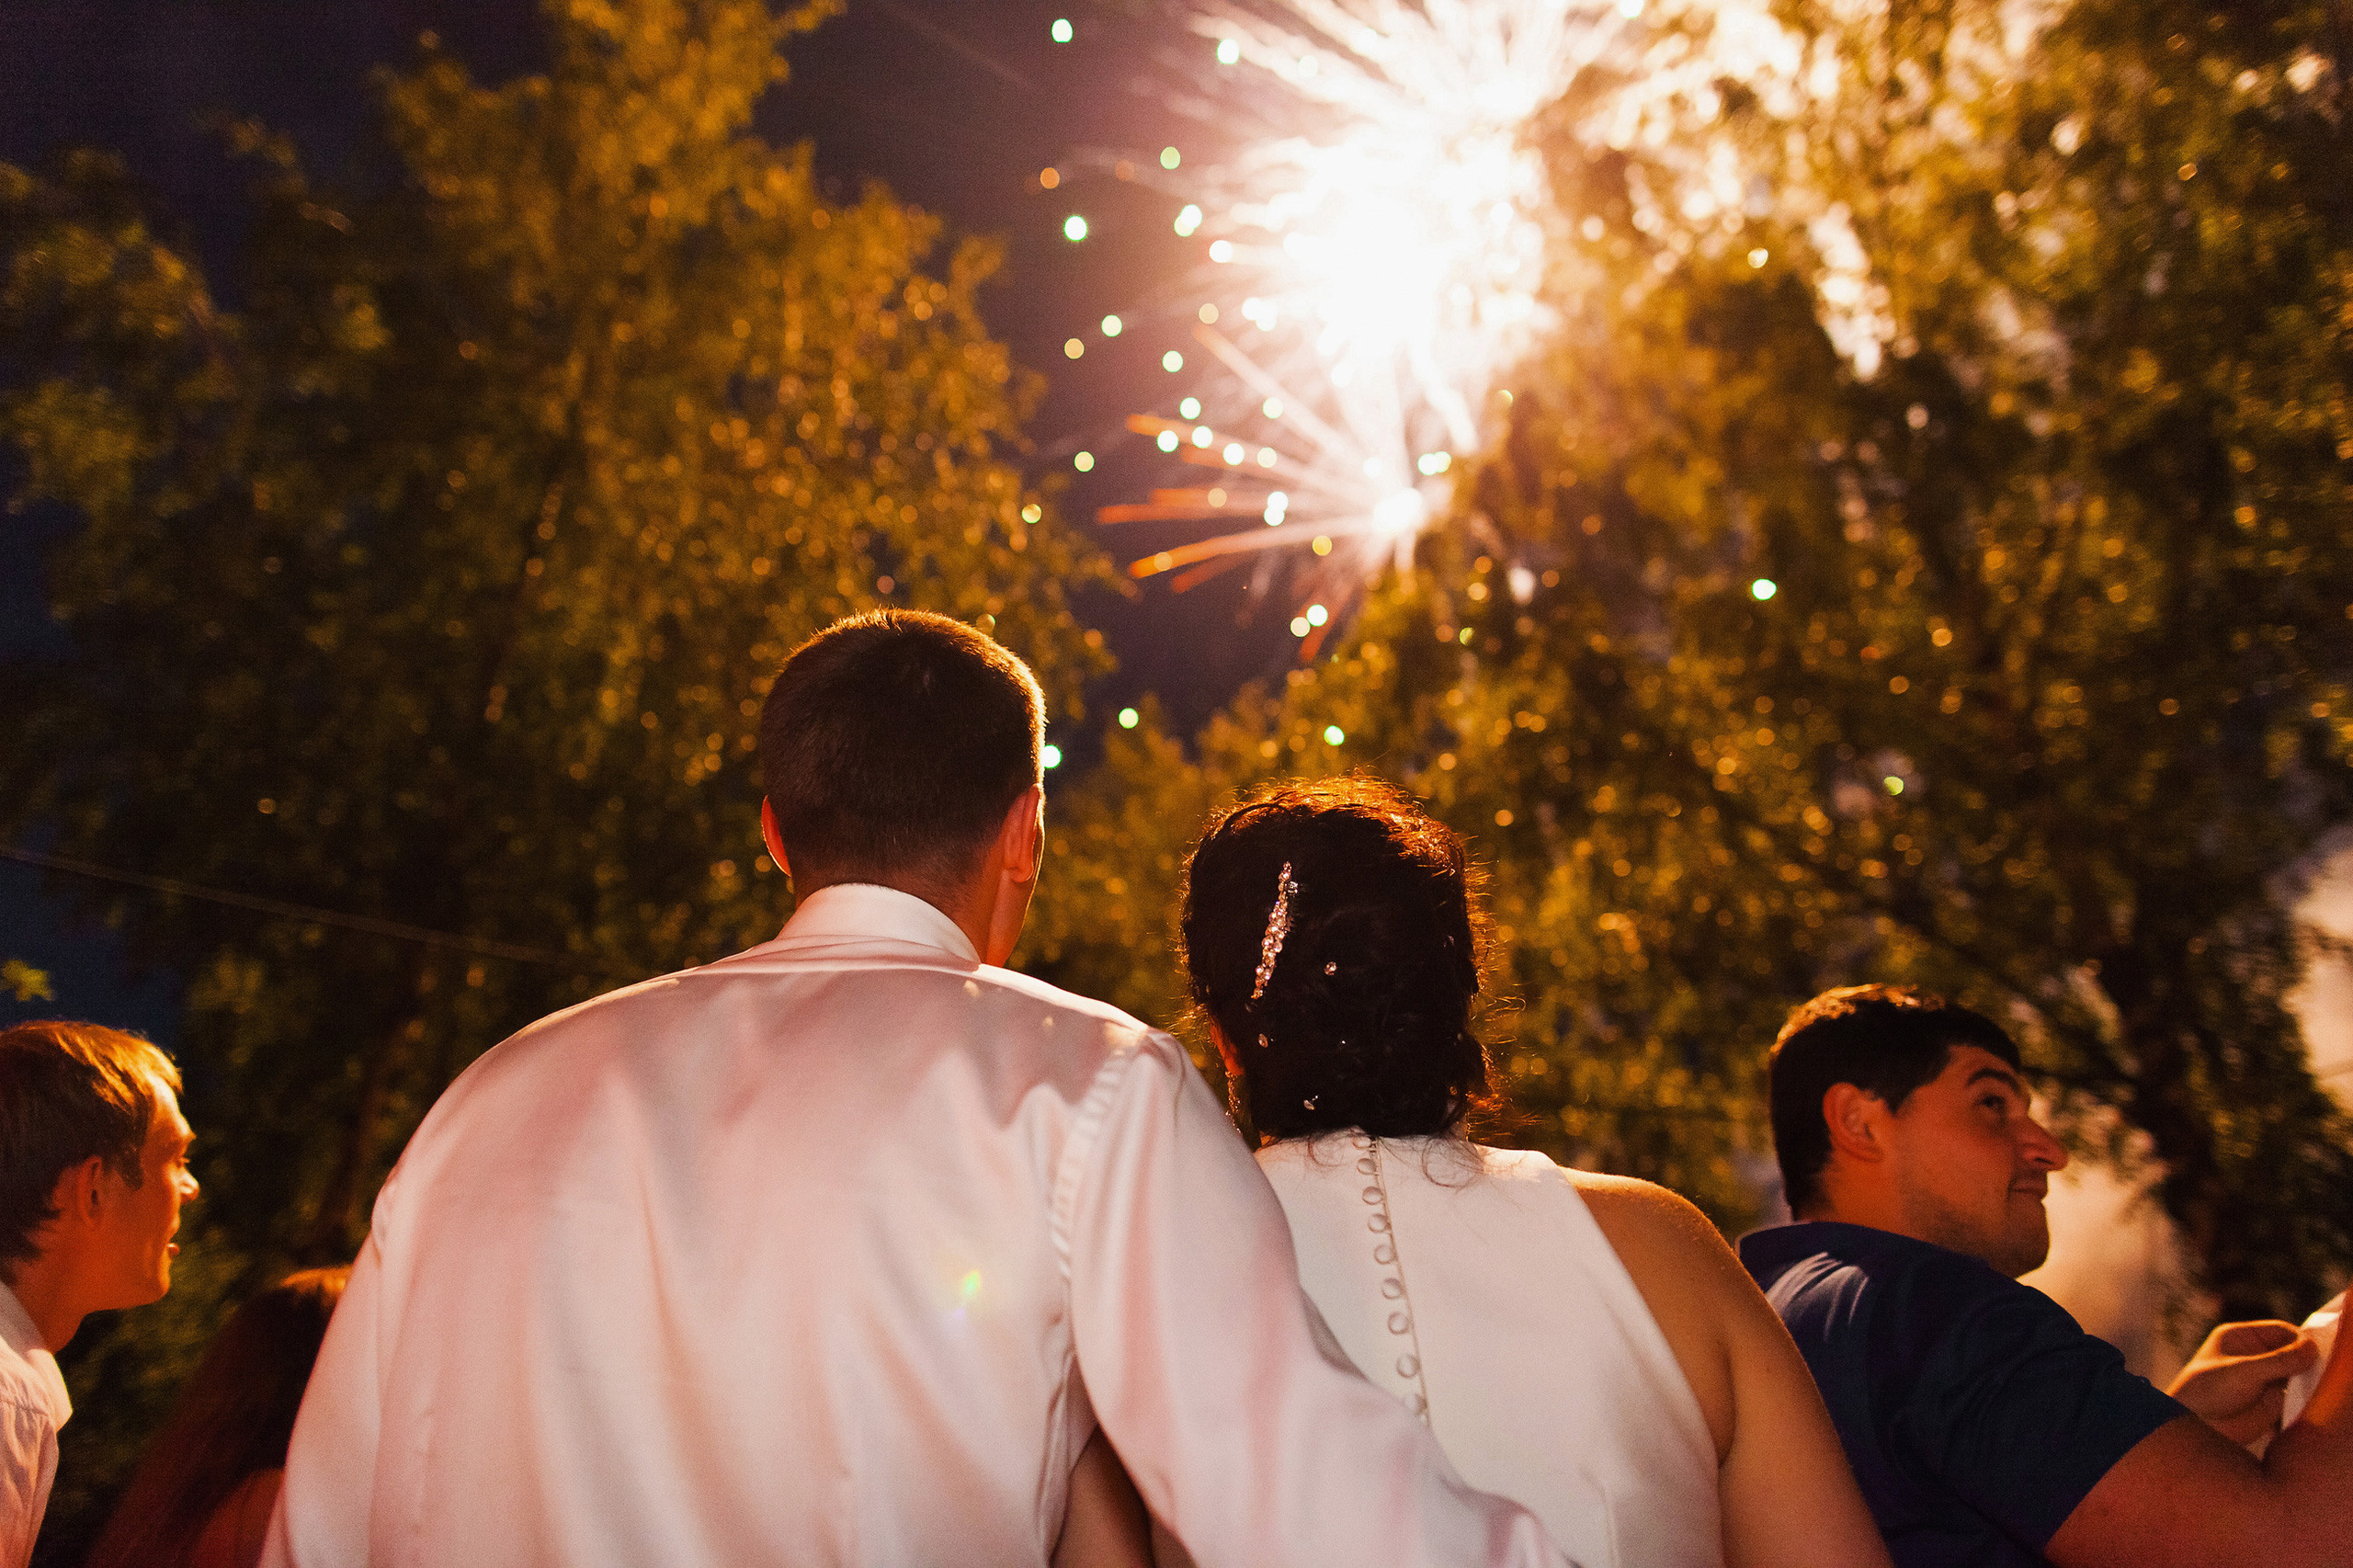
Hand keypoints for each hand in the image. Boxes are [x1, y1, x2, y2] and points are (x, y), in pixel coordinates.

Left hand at [2165, 1320, 2319, 1449]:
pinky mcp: (2272, 1402)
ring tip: (2312, 1392)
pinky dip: (2305, 1401)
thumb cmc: (2206, 1392)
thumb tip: (2312, 1349)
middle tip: (2320, 1375)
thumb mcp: (2242, 1372)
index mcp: (2242, 1338)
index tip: (2316, 1354)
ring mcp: (2265, 1379)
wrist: (2193, 1428)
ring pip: (2298, 1376)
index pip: (2282, 1331)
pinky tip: (2308, 1407)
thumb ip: (2277, 1361)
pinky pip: (2297, 1397)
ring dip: (2309, 1383)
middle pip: (2294, 1353)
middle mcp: (2255, 1355)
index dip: (2301, 1340)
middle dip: (2308, 1363)